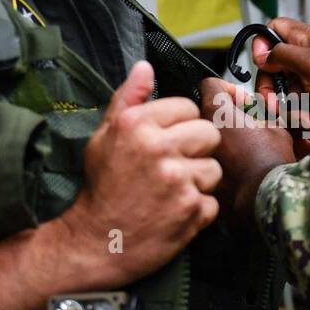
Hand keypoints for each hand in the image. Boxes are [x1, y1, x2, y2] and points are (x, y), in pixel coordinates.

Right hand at [65, 61, 220, 281]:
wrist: (94, 242)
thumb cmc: (100, 188)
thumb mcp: (104, 137)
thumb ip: (127, 99)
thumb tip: (145, 67)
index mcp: (137, 125)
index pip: (187, 108)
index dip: (181, 126)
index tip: (167, 143)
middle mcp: (159, 148)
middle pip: (209, 134)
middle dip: (197, 151)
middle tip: (174, 168)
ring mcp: (178, 180)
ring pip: (215, 169)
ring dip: (199, 182)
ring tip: (172, 193)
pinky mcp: (191, 210)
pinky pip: (212, 202)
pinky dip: (198, 211)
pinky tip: (174, 213)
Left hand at [198, 76, 296, 226]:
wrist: (263, 200)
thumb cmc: (271, 164)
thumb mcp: (278, 130)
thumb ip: (265, 116)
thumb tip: (263, 114)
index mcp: (218, 113)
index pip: (210, 85)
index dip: (228, 88)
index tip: (241, 100)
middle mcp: (201, 131)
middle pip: (206, 112)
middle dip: (224, 116)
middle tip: (244, 126)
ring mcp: (196, 154)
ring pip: (203, 138)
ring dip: (221, 140)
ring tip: (242, 150)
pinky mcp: (197, 175)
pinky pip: (203, 161)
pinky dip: (219, 161)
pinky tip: (236, 169)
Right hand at [251, 17, 309, 131]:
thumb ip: (283, 55)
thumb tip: (261, 54)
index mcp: (306, 40)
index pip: (273, 29)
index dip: (263, 44)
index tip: (263, 64)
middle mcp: (307, 57)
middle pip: (273, 69)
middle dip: (274, 91)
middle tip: (277, 106)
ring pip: (287, 94)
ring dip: (297, 110)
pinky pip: (302, 109)